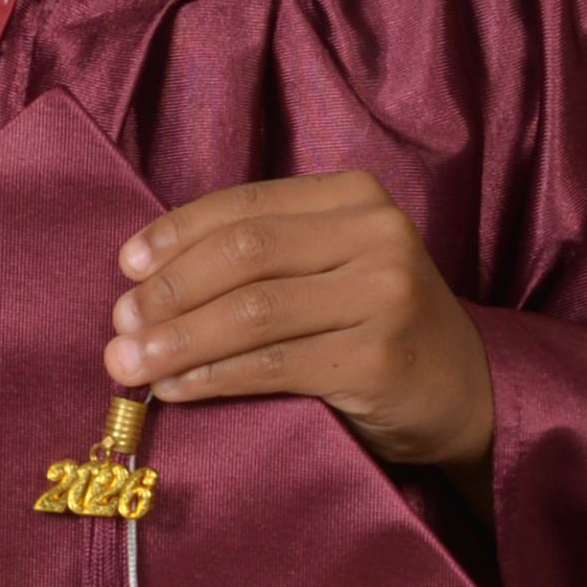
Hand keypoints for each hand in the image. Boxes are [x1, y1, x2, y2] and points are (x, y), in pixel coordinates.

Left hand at [105, 170, 494, 510]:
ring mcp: (386, 295)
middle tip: (118, 324)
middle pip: (245, 255)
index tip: (126, 266)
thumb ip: (264, 256)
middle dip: (170, 291)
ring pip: (254, 312)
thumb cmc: (377, 325)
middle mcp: (377, 234)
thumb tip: (143, 281)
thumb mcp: (333, 266)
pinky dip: (214, 377)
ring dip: (178, 340)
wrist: (469, 390)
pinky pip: (275, 365)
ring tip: (129, 363)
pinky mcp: (380, 358)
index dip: (176, 234)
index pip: (245, 206)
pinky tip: (177, 389)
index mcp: (355, 196)